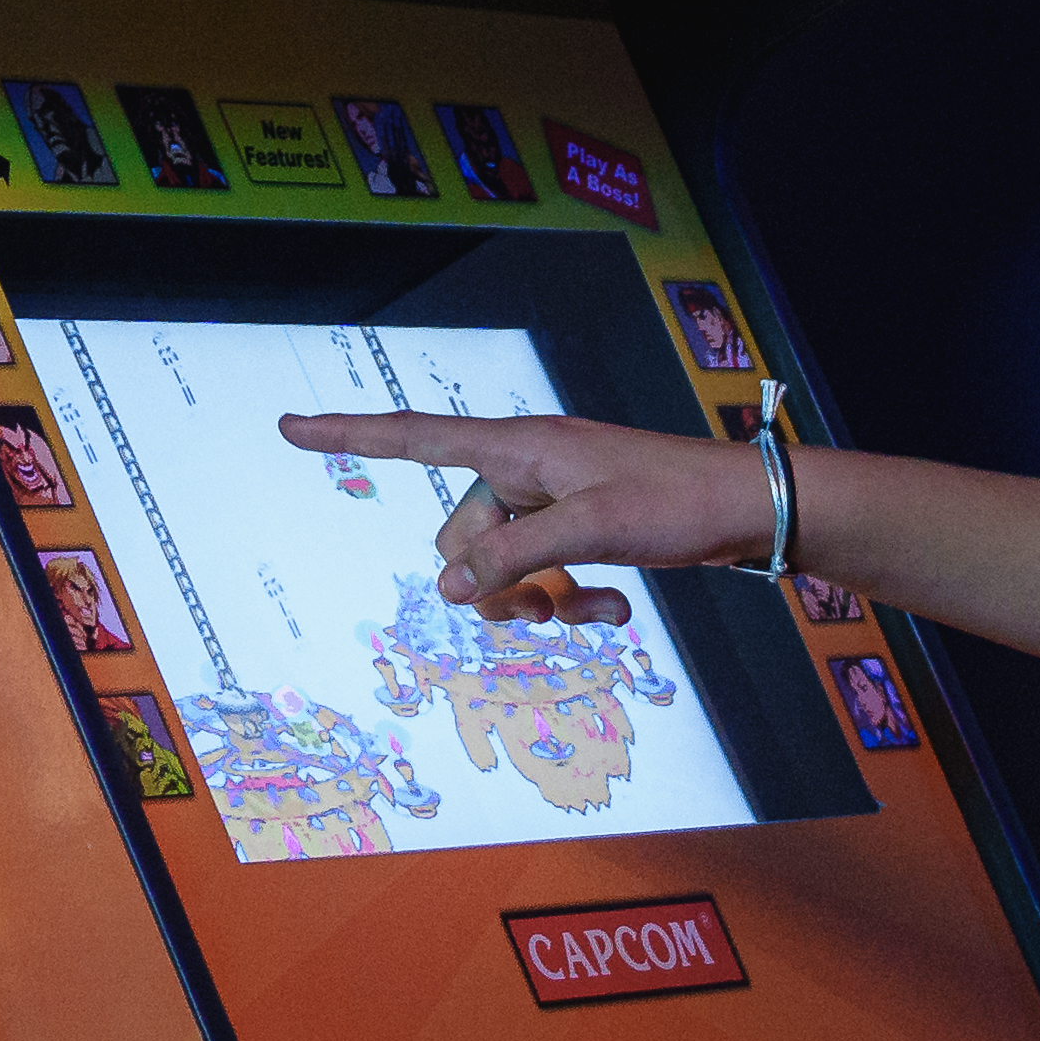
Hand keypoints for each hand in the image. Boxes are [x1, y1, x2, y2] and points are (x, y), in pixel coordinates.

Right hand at [272, 408, 764, 619]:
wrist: (749, 508)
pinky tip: (617, 612)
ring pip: (504, 566)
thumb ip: (513, 558)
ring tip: (595, 612)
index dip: (349, 436)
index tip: (290, 427)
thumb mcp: (590, 530)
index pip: (415, 438)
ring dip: (541, 601)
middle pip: (462, 536)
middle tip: (550, 611)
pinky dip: (573, 598)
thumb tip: (450, 588)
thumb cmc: (677, 501)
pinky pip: (544, 573)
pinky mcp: (581, 527)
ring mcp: (554, 500)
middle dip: (497, 585)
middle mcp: (528, 468)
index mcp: (519, 447)